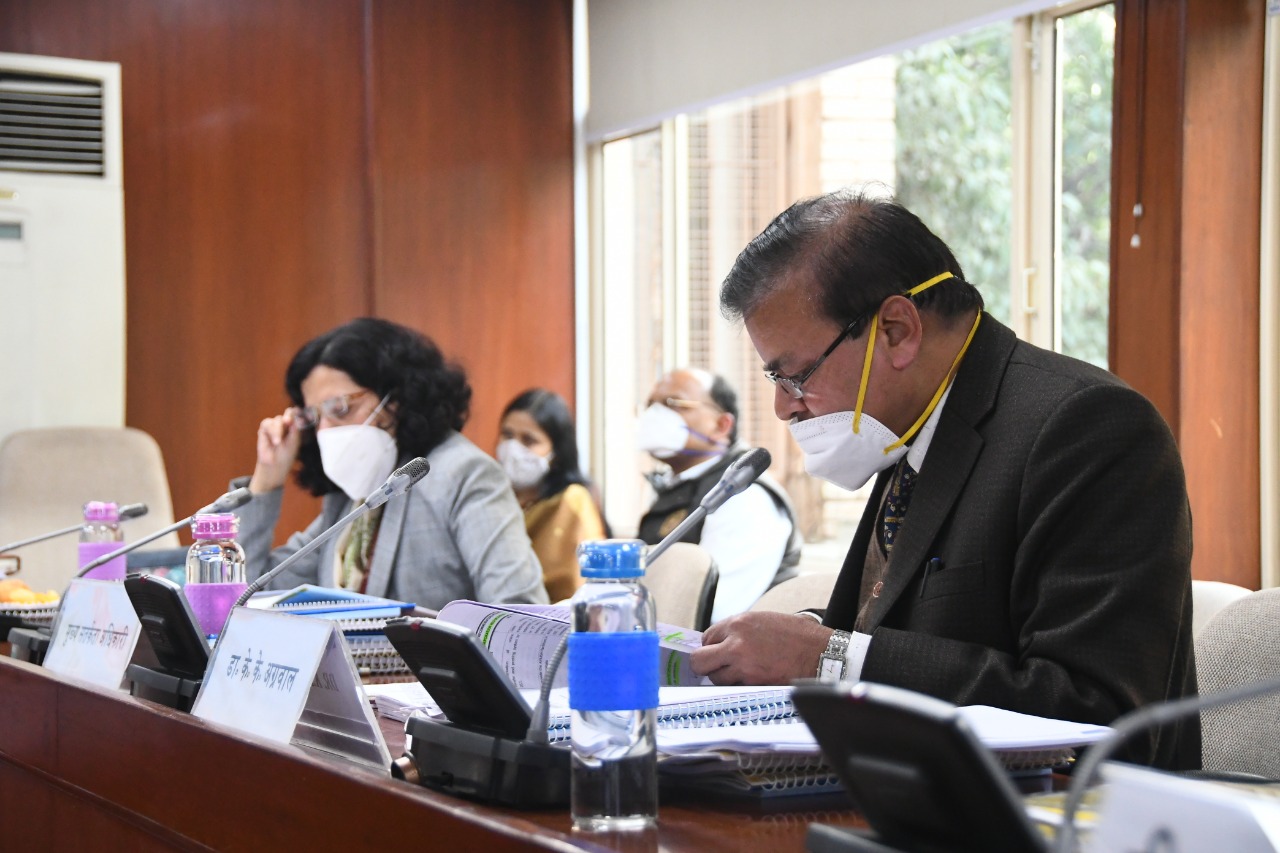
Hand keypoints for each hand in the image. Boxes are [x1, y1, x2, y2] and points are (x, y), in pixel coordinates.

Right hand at [248, 409, 302, 492]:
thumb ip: (294, 428)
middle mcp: (284, 424)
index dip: (296, 413)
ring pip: (277, 420)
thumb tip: (294, 415)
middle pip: (287, 414)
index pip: (295, 414)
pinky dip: (271, 431)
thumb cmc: (286, 454)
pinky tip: (274, 441)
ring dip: (277, 429)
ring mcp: (274, 426)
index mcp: (294, 426)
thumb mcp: (294, 441)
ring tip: (277, 443)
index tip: (296, 414)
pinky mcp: (264, 430)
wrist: (274, 465)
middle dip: (287, 419)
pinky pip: (266, 424)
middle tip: (288, 422)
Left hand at [690, 611, 831, 684]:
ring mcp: (743, 666)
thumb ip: (741, 629)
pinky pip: (734, 689)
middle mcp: (736, 643)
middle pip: (700, 660)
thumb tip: (724, 640)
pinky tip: (750, 682)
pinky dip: (738, 688)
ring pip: (715, 679)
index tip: (716, 652)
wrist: (821, 652)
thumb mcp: (764, 620)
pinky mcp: (754, 684)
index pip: (706, 637)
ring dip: (723, 679)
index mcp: (739, 623)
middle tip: (714, 668)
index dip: (710, 646)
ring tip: (739, 675)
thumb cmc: (798, 636)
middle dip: (704, 665)